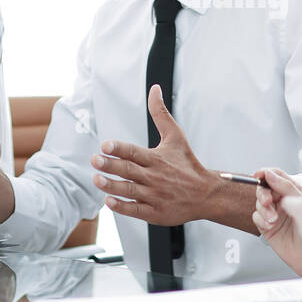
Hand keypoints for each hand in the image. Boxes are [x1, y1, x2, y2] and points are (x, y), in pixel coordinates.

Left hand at [91, 84, 221, 226]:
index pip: (135, 152)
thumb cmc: (187, 164)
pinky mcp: (156, 212)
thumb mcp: (176, 136)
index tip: (105, 145)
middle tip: (95, 160)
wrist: (206, 193)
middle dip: (111, 166)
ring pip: (130, 190)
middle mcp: (155, 177)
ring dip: (112, 186)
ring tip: (97, 180)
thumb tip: (154, 89)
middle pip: (130, 170)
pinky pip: (136, 210)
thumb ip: (160, 113)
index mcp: (157, 158)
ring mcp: (155, 196)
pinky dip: (123, 206)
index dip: (120, 149)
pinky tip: (109, 201)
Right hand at [253, 167, 301, 279]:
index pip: (277, 177)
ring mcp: (275, 214)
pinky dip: (262, 219)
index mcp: (293, 192)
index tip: (260, 174)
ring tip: (274, 218)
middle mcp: (283, 202)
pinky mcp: (268, 227)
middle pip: (265, 189)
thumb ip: (286, 187)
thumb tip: (270, 174)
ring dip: (264, 209)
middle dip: (263, 193)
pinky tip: (271, 224)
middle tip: (268, 200)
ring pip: (259, 203)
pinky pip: (257, 218)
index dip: (267, 173)